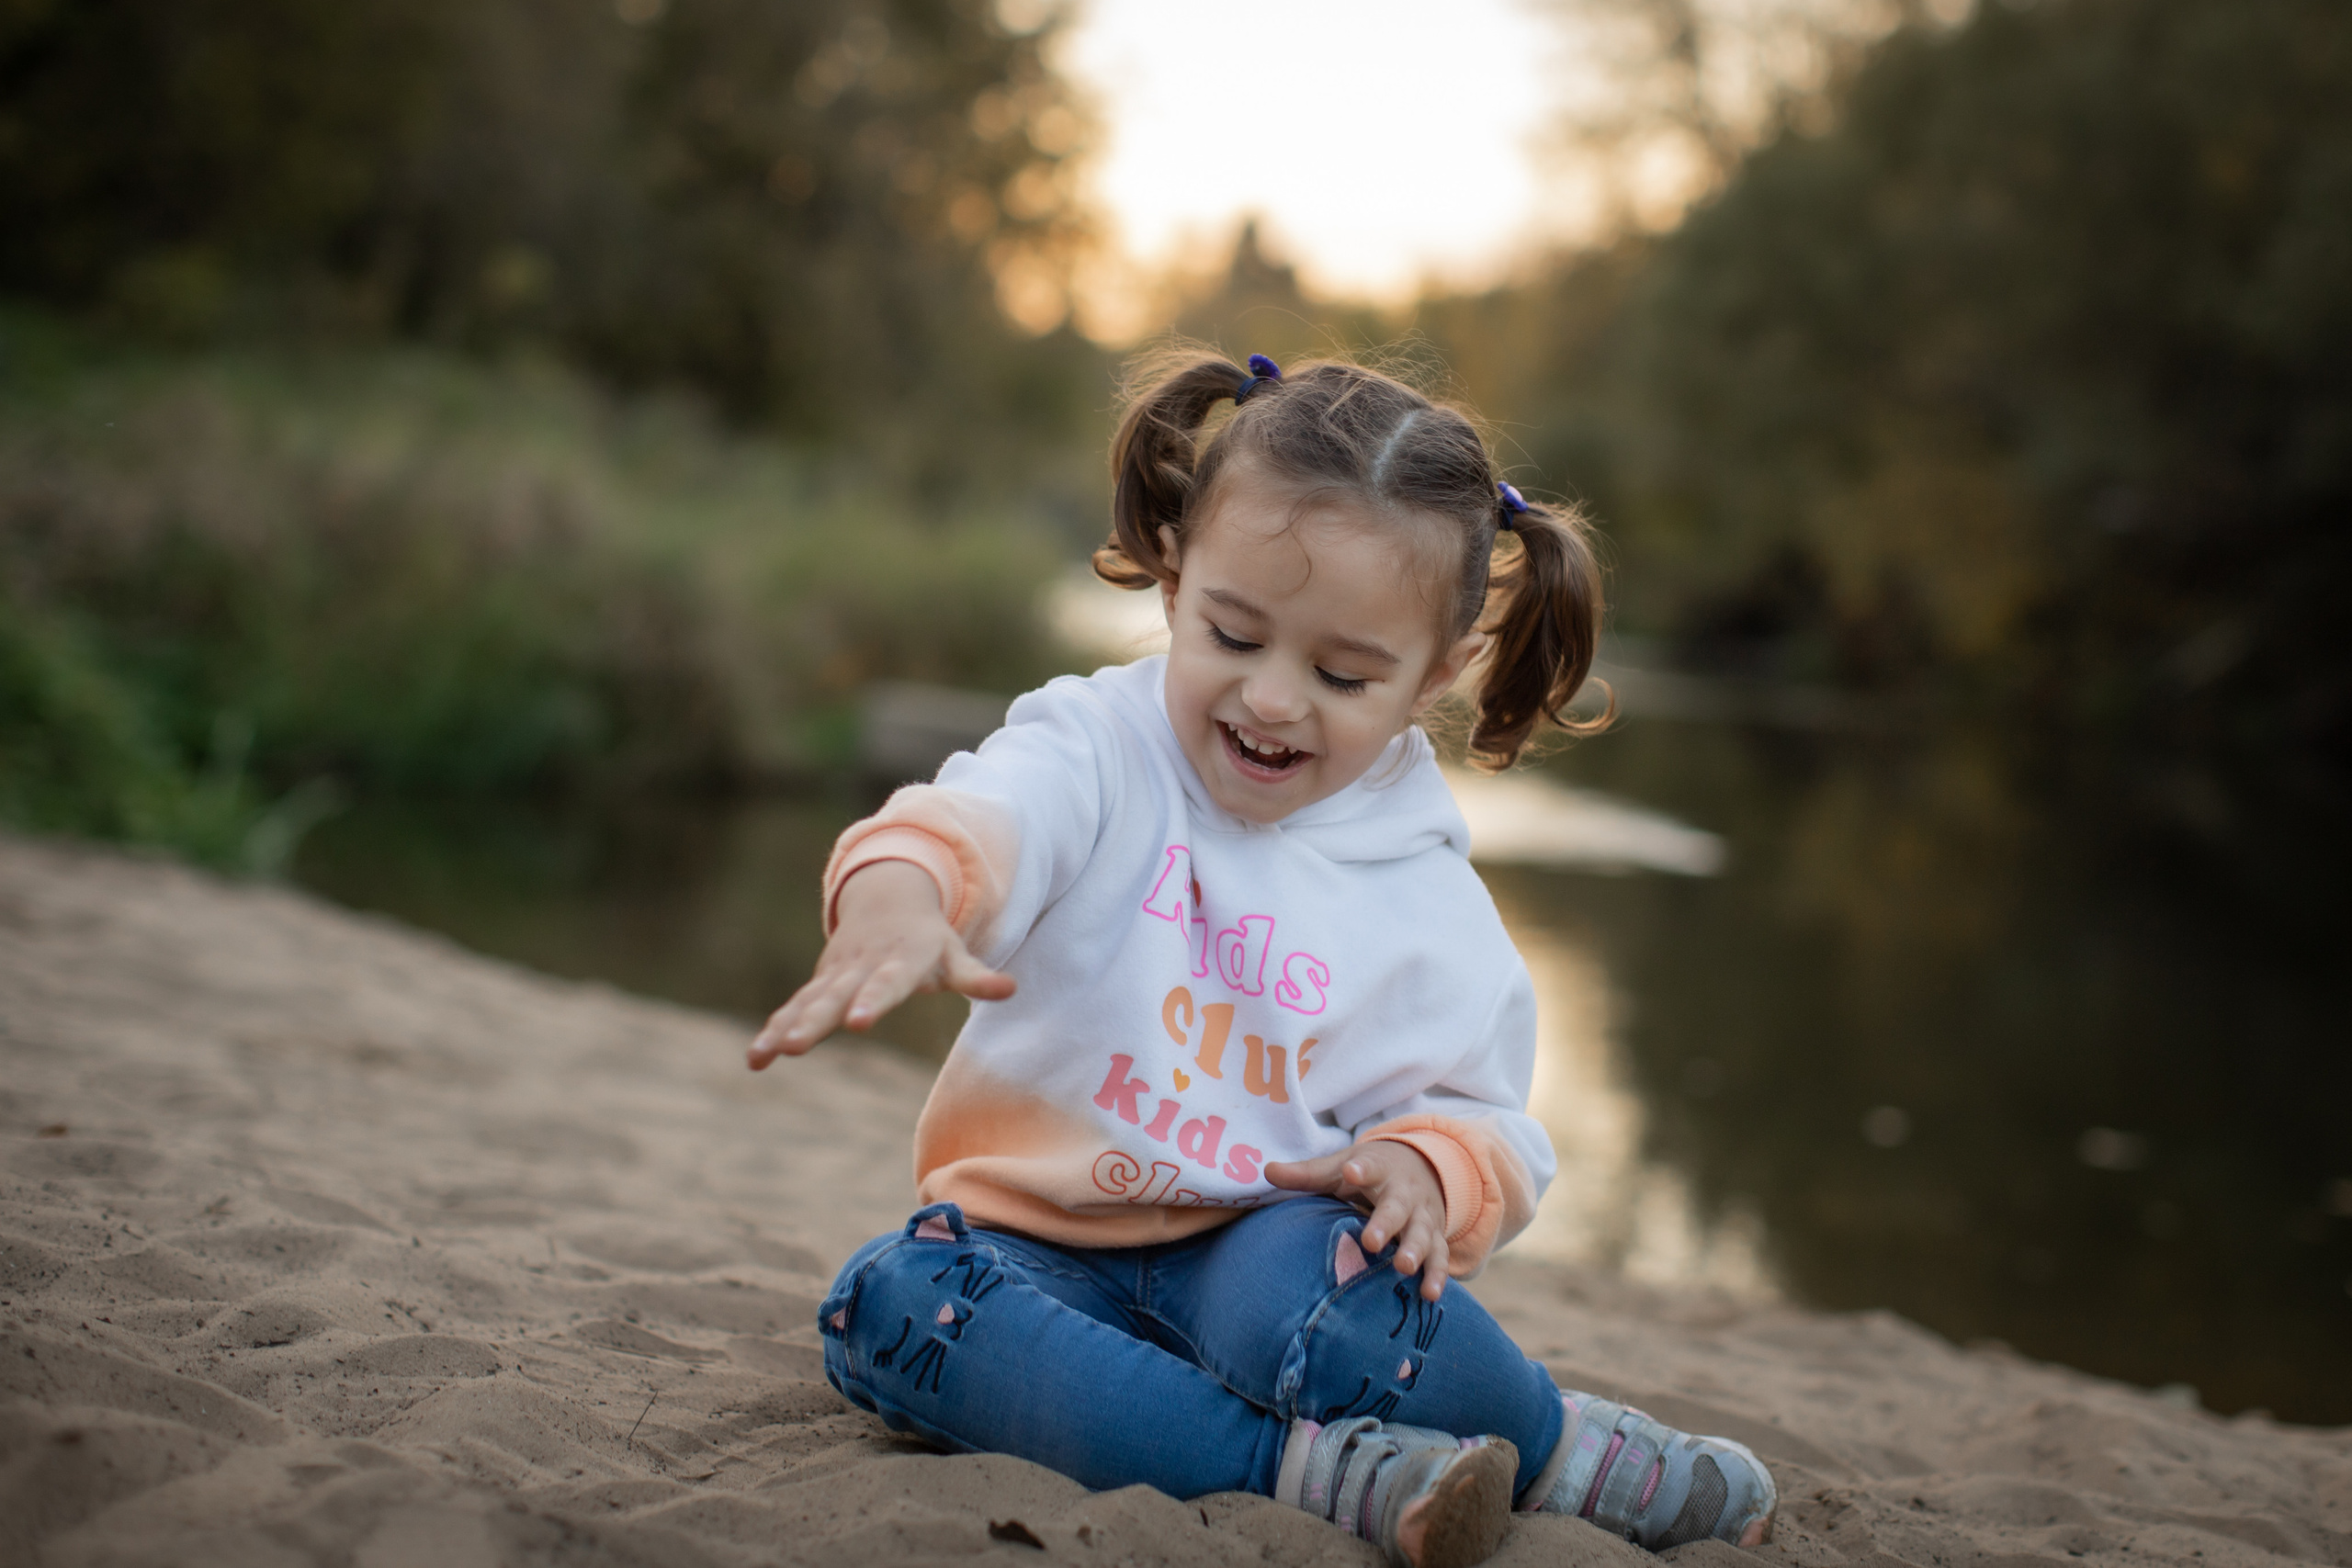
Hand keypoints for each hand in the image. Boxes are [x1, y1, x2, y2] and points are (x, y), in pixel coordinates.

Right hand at [747, 860, 1014, 1068]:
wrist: (887, 900)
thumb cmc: (929, 940)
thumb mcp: (954, 954)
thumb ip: (977, 976)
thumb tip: (1010, 988)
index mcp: (899, 960)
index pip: (886, 983)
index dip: (872, 1001)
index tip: (857, 1024)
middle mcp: (861, 967)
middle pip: (835, 997)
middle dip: (814, 1021)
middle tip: (794, 1046)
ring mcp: (836, 975)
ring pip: (807, 1003)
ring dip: (784, 1028)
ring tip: (764, 1056)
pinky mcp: (820, 983)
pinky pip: (793, 1008)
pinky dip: (773, 1029)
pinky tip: (755, 1060)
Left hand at [1263, 1140, 1450, 1300]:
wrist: (1421, 1166)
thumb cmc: (1368, 1172)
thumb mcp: (1340, 1167)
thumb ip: (1307, 1173)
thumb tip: (1267, 1171)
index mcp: (1379, 1169)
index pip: (1369, 1166)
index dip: (1360, 1170)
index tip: (1350, 1171)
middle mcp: (1405, 1193)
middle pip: (1397, 1207)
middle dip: (1385, 1223)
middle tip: (1371, 1241)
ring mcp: (1423, 1216)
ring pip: (1422, 1233)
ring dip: (1414, 1250)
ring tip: (1403, 1268)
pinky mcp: (1436, 1237)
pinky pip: (1439, 1256)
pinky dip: (1437, 1275)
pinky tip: (1430, 1295)